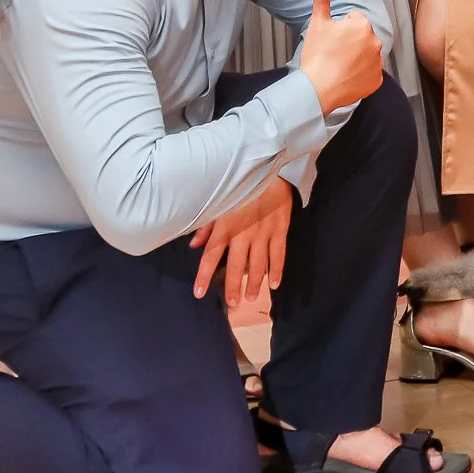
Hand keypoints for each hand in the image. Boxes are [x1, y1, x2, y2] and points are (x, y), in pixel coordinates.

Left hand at [191, 177, 292, 302]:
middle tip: (232, 304)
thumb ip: (206, 225)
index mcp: (225, 227)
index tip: (198, 293)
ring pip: (257, 265)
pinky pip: (279, 255)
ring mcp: (263, 233)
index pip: (210, 256)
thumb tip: (193, 245)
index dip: (203, 276)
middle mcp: (242, 234)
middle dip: (232, 287)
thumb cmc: (241, 186)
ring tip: (251, 298)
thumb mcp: (220, 202)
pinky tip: (275, 285)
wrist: (268, 168)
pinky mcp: (280, 230)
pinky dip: (277, 270)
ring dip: (254, 284)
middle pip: (234, 266)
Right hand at [297, 0, 383, 111]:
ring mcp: (378, 63)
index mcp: (362, 25)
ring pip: (366, 54)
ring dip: (357, 57)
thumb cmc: (317, 55)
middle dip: (350, 42)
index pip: (352, 20)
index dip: (339, 29)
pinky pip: (370, 73)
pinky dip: (360, 75)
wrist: (317, 89)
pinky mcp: (377, 81)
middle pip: (361, 36)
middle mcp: (375, 42)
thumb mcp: (317, 22)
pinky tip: (346, 77)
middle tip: (333, 53)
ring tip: (338, 65)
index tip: (331, 40)